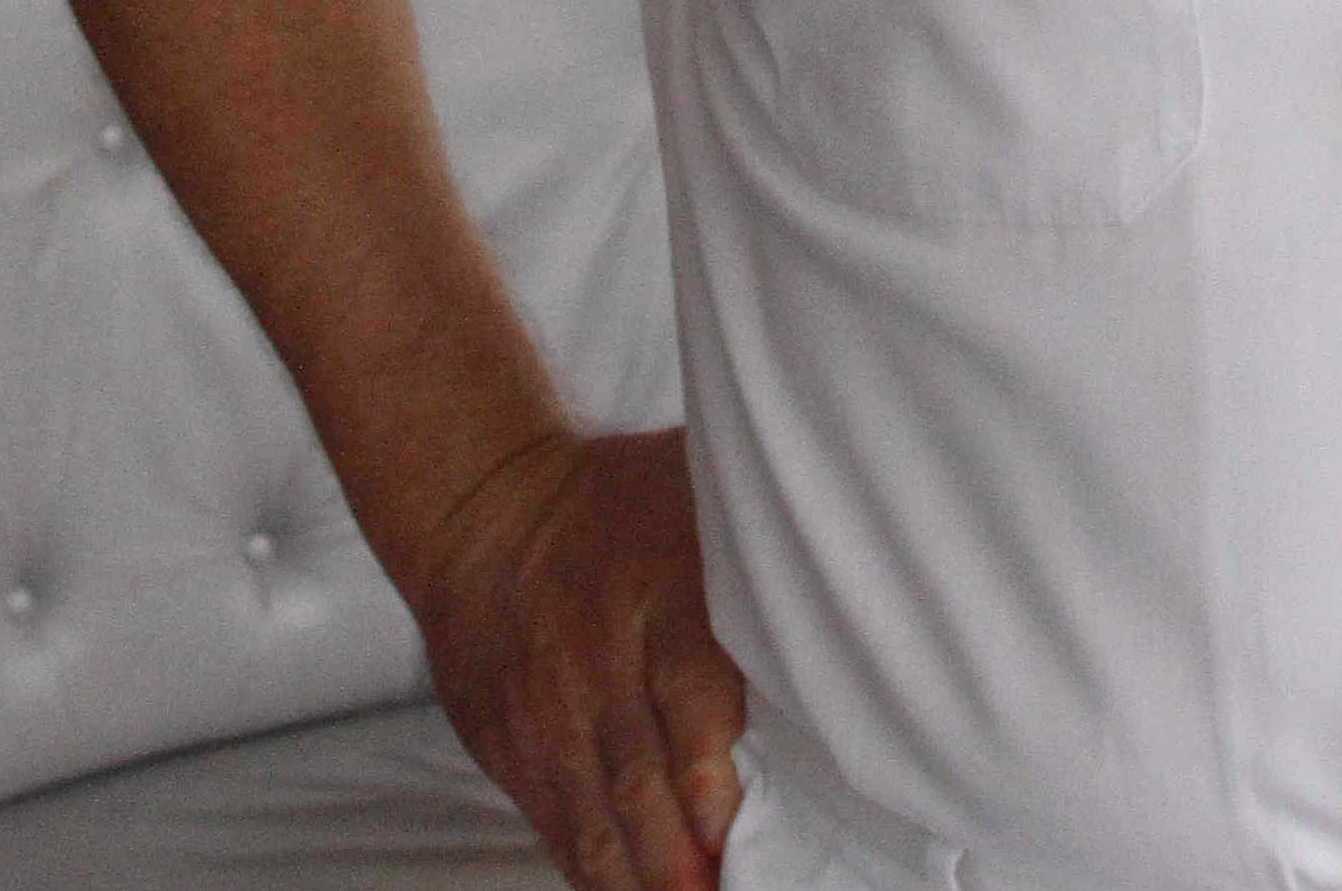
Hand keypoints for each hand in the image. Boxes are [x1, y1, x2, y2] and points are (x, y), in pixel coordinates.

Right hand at [409, 427, 747, 890]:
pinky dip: (601, 872)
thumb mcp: (694, 491)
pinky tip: (642, 889)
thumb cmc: (612, 501)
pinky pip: (558, 829)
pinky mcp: (510, 751)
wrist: (478, 509)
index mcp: (655, 592)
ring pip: (595, 823)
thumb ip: (766, 540)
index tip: (737, 829)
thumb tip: (862, 563)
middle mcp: (594, 662)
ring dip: (647, 880)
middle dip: (686, 861)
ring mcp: (545, 716)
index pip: (686, 692)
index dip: (709, 776)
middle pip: (638, 782)